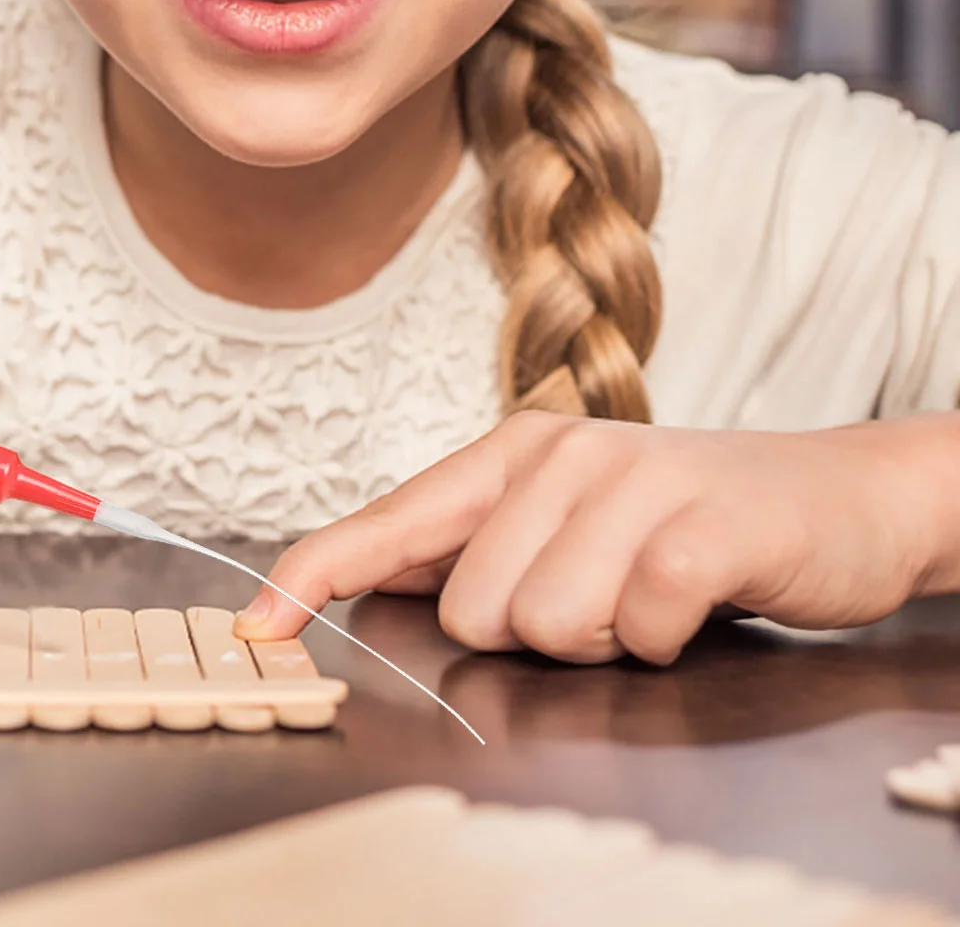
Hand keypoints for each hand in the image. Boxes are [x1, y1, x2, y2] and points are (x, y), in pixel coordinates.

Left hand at [233, 409, 936, 664]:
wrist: (835, 498)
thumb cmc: (680, 522)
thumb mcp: (567, 520)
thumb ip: (475, 545)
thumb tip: (368, 574)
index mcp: (511, 454)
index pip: (391, 519)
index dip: (316, 573)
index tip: (258, 625)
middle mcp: (559, 454)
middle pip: (472, 608)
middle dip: (532, 636)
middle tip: (601, 599)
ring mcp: (631, 479)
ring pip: (546, 623)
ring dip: (602, 639)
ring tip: (645, 597)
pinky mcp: (701, 521)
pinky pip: (639, 623)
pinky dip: (664, 638)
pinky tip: (690, 602)